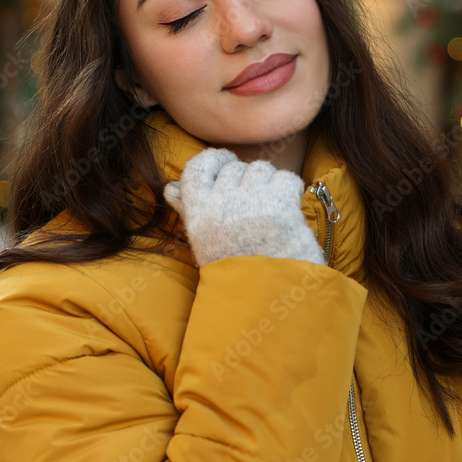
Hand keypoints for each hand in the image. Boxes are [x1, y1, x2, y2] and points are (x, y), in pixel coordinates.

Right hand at [164, 148, 325, 266]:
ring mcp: (250, 205)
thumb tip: (169, 188)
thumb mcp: (205, 242)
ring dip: (270, 183)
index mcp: (198, 215)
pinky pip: (287, 178)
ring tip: (271, 210)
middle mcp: (220, 207)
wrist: (269, 303)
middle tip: (255, 206)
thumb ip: (188, 210)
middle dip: (248, 180)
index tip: (226, 161)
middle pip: (235, 167)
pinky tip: (289, 210)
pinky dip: (291, 190)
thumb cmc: (237, 272)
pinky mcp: (279, 207)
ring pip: (261, 169)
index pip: (196, 167)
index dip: (214, 158)